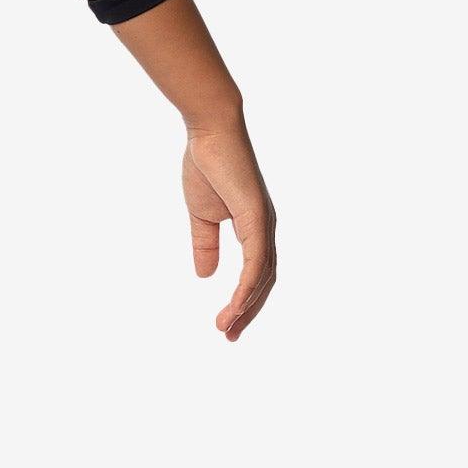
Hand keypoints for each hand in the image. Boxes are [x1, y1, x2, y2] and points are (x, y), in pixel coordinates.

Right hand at [182, 117, 276, 340]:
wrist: (209, 131)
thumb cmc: (206, 164)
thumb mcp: (201, 213)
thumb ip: (205, 243)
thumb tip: (205, 277)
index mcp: (255, 228)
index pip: (255, 274)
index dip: (243, 301)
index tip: (226, 325)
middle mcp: (266, 230)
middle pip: (264, 283)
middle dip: (247, 312)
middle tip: (228, 337)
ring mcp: (265, 224)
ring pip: (263, 277)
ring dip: (246, 306)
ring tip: (226, 328)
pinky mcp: (257, 218)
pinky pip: (257, 261)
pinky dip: (248, 286)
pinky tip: (236, 304)